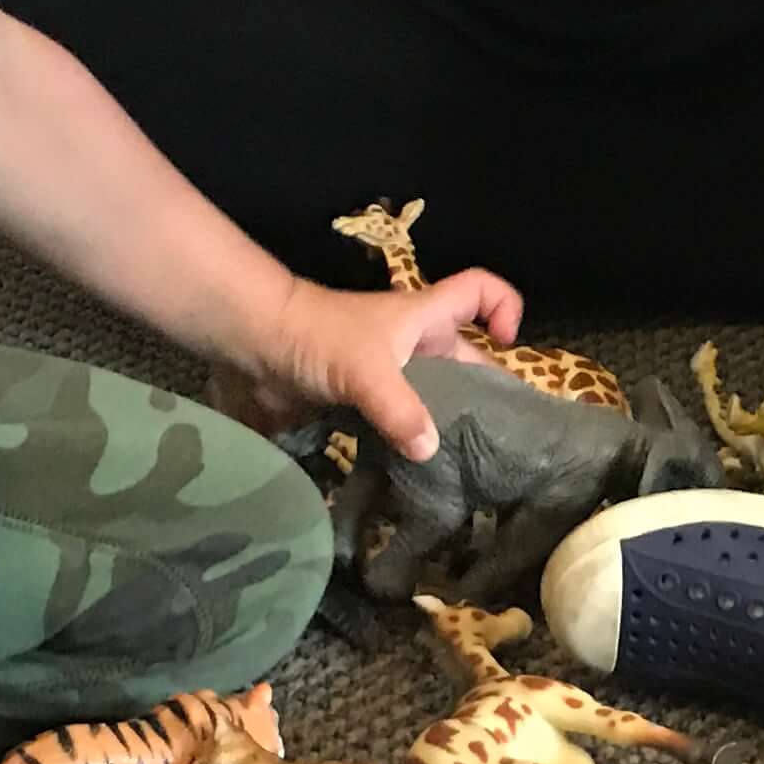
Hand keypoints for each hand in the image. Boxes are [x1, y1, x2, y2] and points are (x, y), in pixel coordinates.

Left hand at [244, 271, 524, 459]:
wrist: (256, 344)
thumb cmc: (319, 339)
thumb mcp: (367, 371)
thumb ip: (400, 410)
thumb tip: (430, 450)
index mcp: (425, 318)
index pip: (481, 290)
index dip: (504, 307)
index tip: (507, 345)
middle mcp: (415, 343)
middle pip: (467, 358)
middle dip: (485, 392)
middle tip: (503, 438)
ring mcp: (389, 373)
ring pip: (435, 395)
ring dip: (447, 424)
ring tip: (467, 466)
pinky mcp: (364, 400)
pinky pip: (400, 420)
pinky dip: (410, 442)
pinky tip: (418, 473)